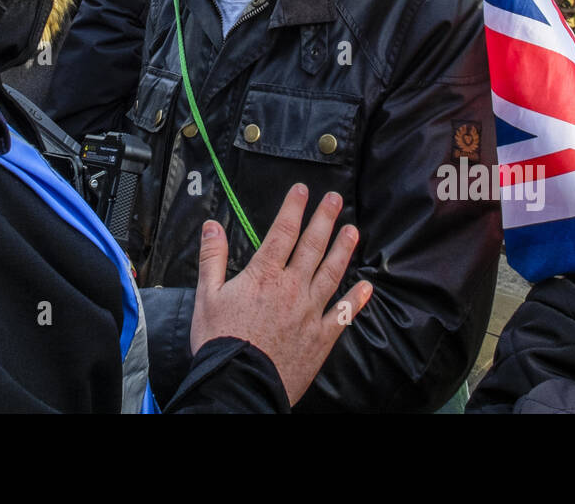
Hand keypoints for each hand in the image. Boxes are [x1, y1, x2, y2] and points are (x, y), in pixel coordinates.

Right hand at [190, 184, 371, 405]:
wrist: (239, 384)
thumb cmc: (220, 342)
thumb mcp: (207, 296)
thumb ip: (212, 258)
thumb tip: (212, 226)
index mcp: (264, 276)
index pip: (283, 232)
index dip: (294, 208)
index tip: (302, 190)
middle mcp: (292, 288)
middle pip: (312, 246)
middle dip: (324, 219)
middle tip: (335, 199)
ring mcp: (310, 312)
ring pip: (332, 273)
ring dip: (343, 250)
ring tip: (353, 230)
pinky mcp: (321, 337)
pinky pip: (343, 314)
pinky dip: (357, 299)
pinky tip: (368, 286)